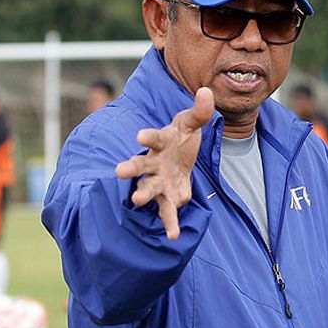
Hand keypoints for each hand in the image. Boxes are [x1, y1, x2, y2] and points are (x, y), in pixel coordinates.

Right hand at [115, 88, 213, 239]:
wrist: (180, 158)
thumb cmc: (180, 138)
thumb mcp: (191, 123)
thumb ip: (200, 111)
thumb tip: (207, 92)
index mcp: (159, 142)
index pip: (153, 138)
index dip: (147, 136)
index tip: (140, 135)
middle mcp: (153, 163)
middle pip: (140, 165)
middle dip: (131, 168)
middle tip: (119, 171)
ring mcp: (158, 182)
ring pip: (148, 189)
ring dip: (142, 194)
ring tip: (137, 200)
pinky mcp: (168, 198)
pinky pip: (167, 211)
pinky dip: (170, 223)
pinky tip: (173, 235)